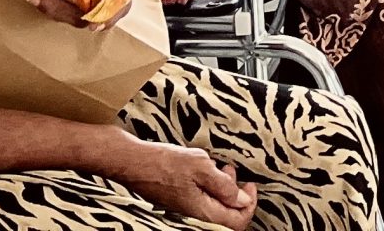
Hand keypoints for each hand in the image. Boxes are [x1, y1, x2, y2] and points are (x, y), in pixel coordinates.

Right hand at [106, 138, 257, 230]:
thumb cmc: (164, 162)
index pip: (237, 221)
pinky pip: (201, 200)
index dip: (249, 204)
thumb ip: (224, 186)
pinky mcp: (178, 202)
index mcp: (203, 211)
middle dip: (236, 194)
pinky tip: (205, 169)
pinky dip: (209, 187)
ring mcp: (185, 210)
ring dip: (222, 189)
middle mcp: (195, 215)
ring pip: (214, 207)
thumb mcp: (201, 167)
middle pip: (227, 216)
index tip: (250, 185)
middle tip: (234, 173)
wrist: (133, 163)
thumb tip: (242, 200)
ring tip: (221, 168)